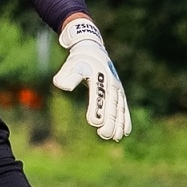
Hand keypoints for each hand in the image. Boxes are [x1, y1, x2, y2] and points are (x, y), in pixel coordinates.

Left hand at [52, 18, 131, 140]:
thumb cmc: (79, 59)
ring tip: (115, 137)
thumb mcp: (72, 64)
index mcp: (99, 77)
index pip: (98, 96)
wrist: (93, 49)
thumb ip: (68, 75)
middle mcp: (111, 83)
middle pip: (111, 105)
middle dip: (109, 120)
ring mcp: (117, 88)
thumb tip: (60, 84)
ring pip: (119, 108)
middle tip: (104, 134)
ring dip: (119, 123)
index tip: (94, 122)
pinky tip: (125, 132)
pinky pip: (123, 108)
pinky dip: (125, 119)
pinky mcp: (119, 93)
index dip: (97, 109)